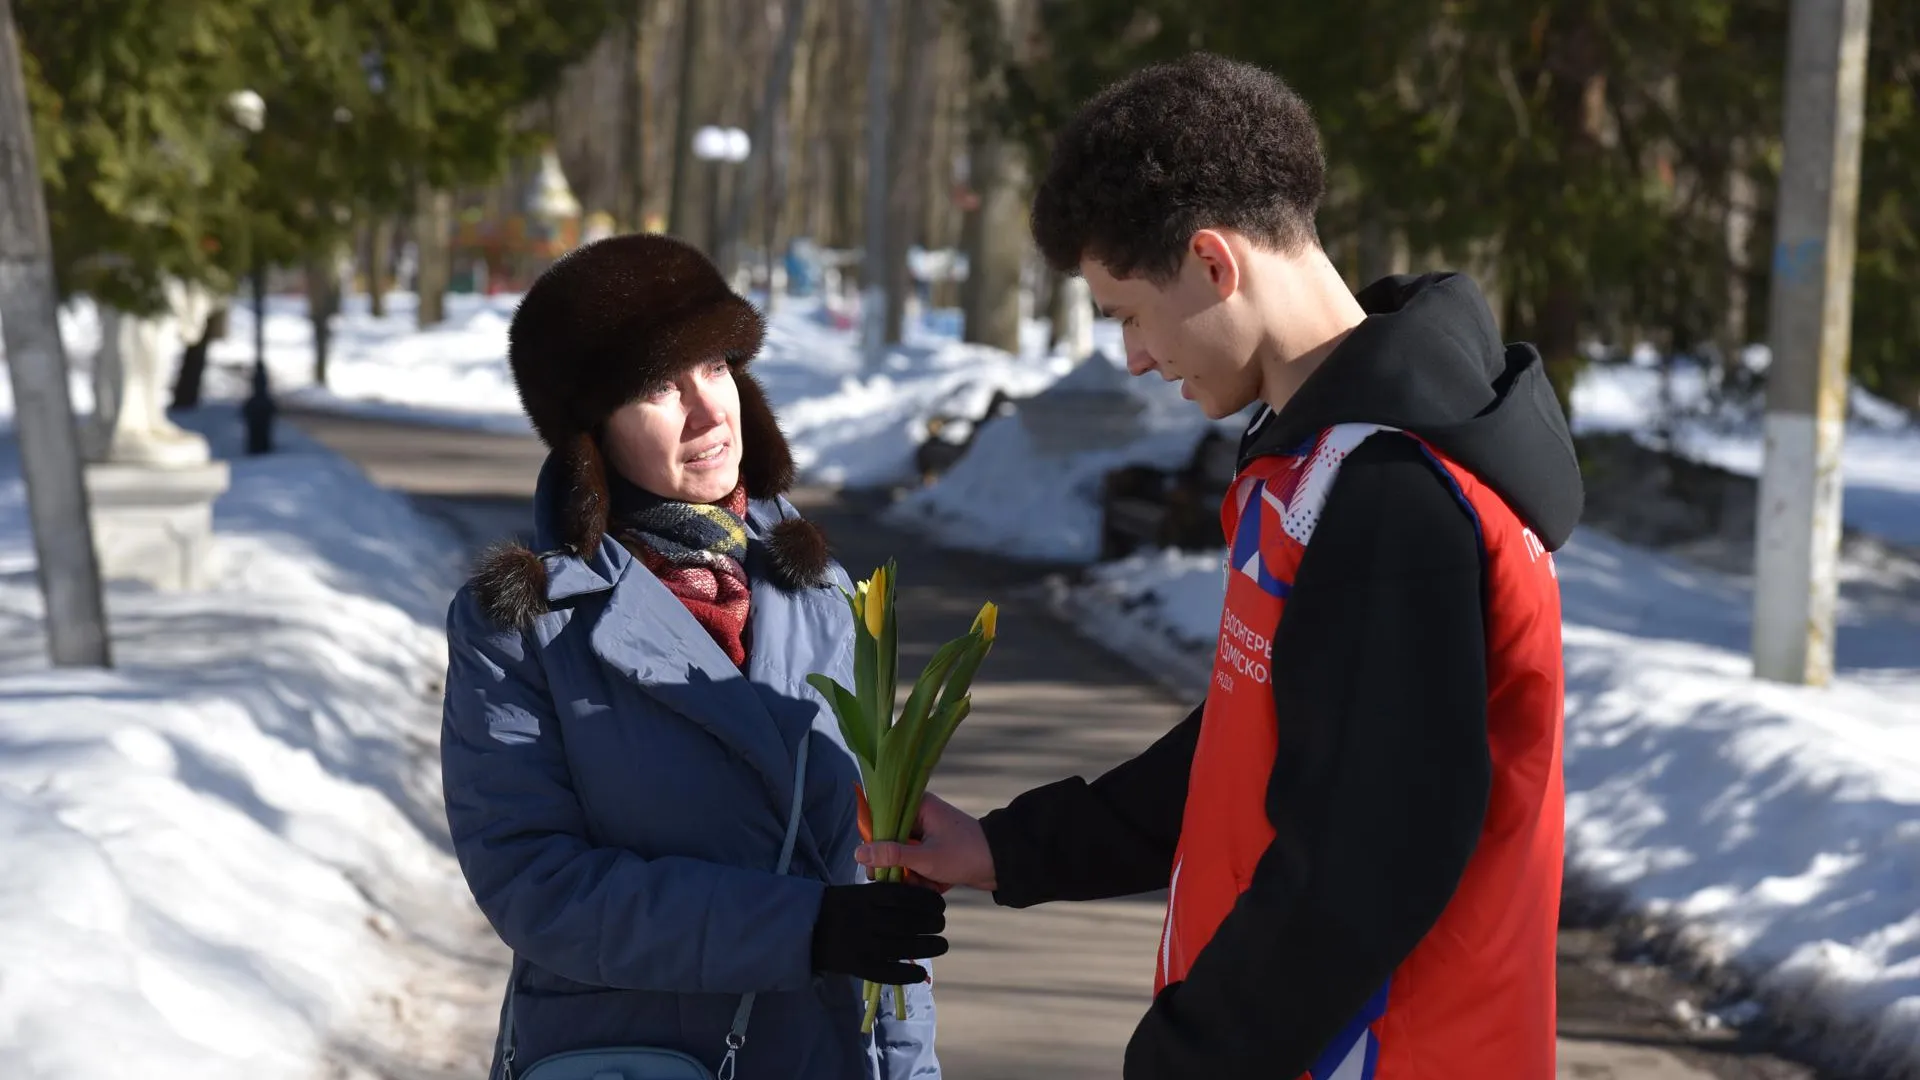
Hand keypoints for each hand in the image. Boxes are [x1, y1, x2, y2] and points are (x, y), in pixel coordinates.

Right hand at [811, 881, 948, 984]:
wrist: (806, 929)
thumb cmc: (840, 907)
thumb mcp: (859, 891)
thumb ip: (885, 894)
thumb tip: (923, 897)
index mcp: (865, 896)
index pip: (904, 897)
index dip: (927, 901)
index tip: (940, 904)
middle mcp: (865, 919)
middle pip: (908, 922)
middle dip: (932, 924)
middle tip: (942, 924)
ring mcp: (862, 943)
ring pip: (902, 946)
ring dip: (928, 947)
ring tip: (942, 944)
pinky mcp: (858, 965)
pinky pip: (888, 972)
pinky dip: (908, 974)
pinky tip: (921, 972)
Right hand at [856, 792, 997, 892]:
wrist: (1002, 864)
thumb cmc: (965, 854)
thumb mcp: (925, 858)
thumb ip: (892, 855)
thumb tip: (859, 853)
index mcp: (917, 806)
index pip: (881, 818)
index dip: (874, 842)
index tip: (872, 865)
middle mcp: (920, 816)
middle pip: (891, 841)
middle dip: (897, 865)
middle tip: (901, 880)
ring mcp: (928, 833)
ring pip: (904, 856)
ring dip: (911, 874)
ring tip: (926, 884)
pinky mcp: (935, 849)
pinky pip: (917, 863)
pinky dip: (923, 877)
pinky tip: (935, 885)